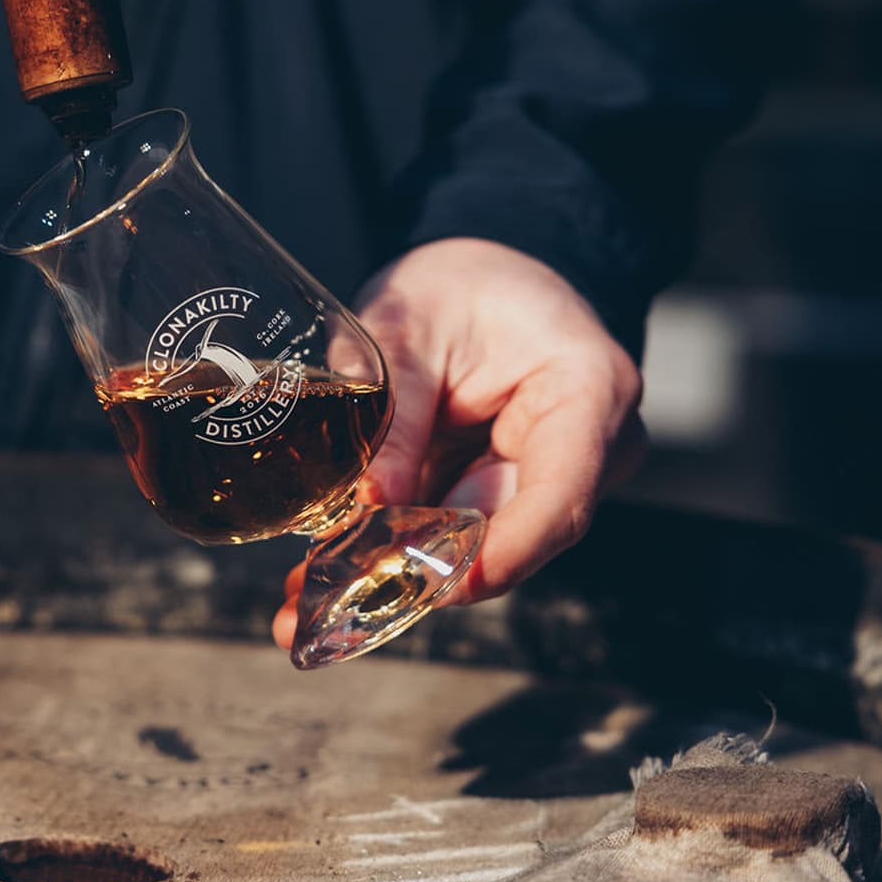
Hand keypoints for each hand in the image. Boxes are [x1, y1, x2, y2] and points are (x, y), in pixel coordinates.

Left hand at [272, 238, 647, 648]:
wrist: (484, 276)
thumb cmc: (462, 282)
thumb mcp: (410, 322)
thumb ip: (397, 411)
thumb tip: (372, 503)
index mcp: (588, 390)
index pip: (561, 495)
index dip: (502, 551)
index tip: (431, 582)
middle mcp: (588, 449)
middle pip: (512, 536)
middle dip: (415, 576)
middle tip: (316, 606)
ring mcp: (551, 480)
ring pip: (475, 548)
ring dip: (388, 574)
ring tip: (292, 602)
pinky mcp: (507, 497)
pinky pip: (454, 534)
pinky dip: (390, 552)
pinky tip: (318, 574)